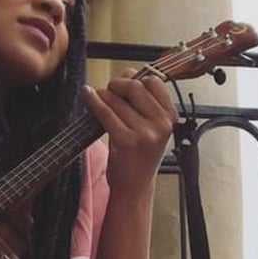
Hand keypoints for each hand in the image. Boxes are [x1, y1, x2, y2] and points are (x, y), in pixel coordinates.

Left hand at [82, 69, 177, 193]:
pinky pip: (104, 112)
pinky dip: (92, 100)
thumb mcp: (151, 128)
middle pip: (134, 87)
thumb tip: (128, 72)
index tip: (125, 84)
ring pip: (116, 99)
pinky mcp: (125, 141)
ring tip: (99, 101)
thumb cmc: (140, 156)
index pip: (154, 82)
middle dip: (117, 85)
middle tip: (109, 91)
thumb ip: (143, 100)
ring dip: (102, 95)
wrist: (135, 186)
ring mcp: (144, 133)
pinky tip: (87, 95)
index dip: (136, 79)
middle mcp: (161, 124)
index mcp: (170, 117)